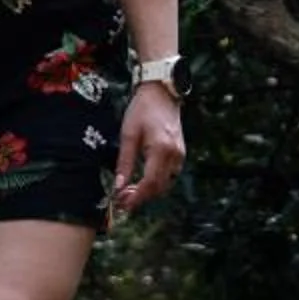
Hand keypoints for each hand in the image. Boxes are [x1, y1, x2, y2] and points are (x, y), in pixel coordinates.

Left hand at [111, 81, 184, 223]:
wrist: (161, 94)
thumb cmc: (142, 111)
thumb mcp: (128, 135)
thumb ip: (124, 162)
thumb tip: (117, 186)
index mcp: (161, 150)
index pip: (150, 183)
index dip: (137, 197)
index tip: (123, 205)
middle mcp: (175, 156)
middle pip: (159, 188)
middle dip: (141, 197)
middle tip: (121, 201)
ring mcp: (180, 156)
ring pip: (165, 184)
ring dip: (148, 191)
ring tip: (128, 192)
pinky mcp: (180, 154)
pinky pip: (169, 175)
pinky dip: (155, 182)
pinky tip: (140, 180)